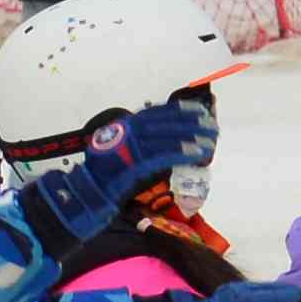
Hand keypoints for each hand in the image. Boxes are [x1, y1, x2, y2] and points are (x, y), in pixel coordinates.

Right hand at [83, 89, 217, 194]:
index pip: (157, 112)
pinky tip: (197, 155)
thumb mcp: (123, 149)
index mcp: (126, 125)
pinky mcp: (133, 165)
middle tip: (212, 126)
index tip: (200, 110)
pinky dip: (182, 154)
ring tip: (210, 142)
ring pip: (166, 139)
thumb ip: (143, 141)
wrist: (88, 191)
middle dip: (191, 124)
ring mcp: (129, 148)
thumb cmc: (107, 173)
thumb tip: (171, 137)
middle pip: (165, 123)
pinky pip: (163, 157)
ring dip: (191, 139)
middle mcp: (128, 131)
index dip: (180, 110)